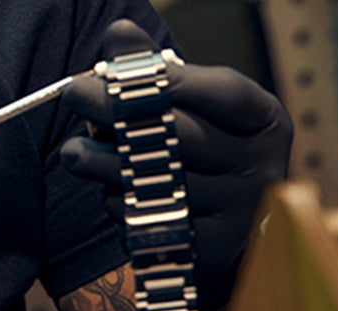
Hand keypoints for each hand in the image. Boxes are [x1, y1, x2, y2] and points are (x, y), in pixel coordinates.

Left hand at [55, 20, 290, 310]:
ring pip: (159, 181)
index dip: (168, 78)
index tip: (112, 71)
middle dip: (117, 111)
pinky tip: (108, 193)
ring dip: (104, 164)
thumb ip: (154, 70)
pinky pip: (151, 221)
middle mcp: (261, 166)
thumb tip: (118, 32)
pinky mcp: (212, 250)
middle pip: (182, 134)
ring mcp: (240, 212)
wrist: (220, 230)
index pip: (222, 92)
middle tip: (74, 94)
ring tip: (73, 152)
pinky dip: (120, 205)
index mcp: (265, 120)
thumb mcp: (188, 106)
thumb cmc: (198, 150)